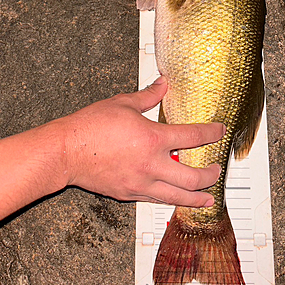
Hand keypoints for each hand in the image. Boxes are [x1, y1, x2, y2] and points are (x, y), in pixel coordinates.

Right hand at [63, 76, 223, 207]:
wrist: (65, 151)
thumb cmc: (90, 127)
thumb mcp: (123, 103)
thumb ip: (148, 95)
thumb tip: (163, 84)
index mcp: (153, 139)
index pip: (193, 137)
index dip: (212, 133)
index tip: (219, 131)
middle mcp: (151, 164)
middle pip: (193, 177)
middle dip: (210, 174)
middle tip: (216, 170)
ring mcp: (141, 183)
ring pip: (177, 197)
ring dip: (197, 197)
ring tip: (208, 198)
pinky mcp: (129, 194)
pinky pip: (155, 200)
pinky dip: (170, 200)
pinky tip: (175, 199)